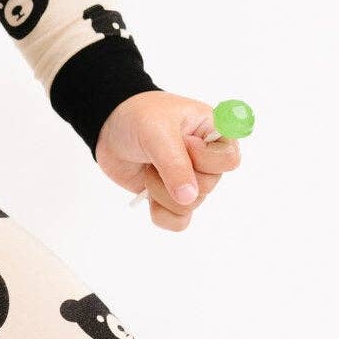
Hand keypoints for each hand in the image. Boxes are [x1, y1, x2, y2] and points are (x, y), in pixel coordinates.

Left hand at [93, 89, 243, 230]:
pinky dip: (161, 213)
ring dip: (160, 190)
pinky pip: (179, 221)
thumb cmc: (138, 116)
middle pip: (208, 186)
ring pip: (189, 205)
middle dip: (174, 174)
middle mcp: (207, 159)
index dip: (204, 158)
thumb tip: (189, 198)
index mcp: (213, 132)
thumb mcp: (157, 132)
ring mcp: (190, 180)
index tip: (185, 143)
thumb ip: (175, 164)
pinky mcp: (172, 197)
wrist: (109, 128)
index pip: (229, 159)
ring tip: (149, 166)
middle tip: (157, 154)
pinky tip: (148, 194)